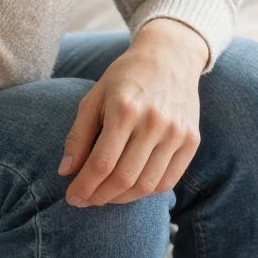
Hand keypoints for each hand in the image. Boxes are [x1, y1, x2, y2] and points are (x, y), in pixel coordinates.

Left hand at [61, 21, 205, 206]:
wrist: (170, 57)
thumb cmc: (125, 78)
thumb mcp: (94, 97)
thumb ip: (78, 135)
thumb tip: (65, 172)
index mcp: (125, 109)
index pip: (102, 163)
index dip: (84, 187)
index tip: (72, 197)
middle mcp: (154, 122)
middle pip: (124, 178)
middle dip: (99, 197)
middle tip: (85, 200)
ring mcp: (176, 132)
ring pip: (147, 185)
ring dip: (121, 199)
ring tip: (105, 196)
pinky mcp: (192, 140)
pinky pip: (168, 181)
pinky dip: (147, 192)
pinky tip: (130, 189)